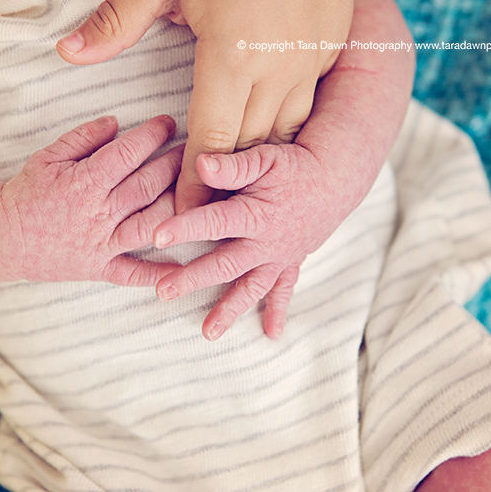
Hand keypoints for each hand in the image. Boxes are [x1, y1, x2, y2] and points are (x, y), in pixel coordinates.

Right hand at [0, 115, 183, 284]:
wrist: (1, 238)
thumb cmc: (27, 193)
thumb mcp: (47, 157)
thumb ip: (82, 137)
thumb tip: (116, 121)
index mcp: (83, 183)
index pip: (127, 154)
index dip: (152, 135)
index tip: (169, 122)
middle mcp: (97, 214)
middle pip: (148, 187)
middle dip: (174, 165)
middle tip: (194, 150)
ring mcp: (101, 244)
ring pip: (150, 225)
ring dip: (178, 207)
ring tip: (196, 191)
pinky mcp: (100, 268)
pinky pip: (132, 273)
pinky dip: (158, 273)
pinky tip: (183, 266)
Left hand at [56, 0, 352, 212]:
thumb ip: (117, 21)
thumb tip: (68, 53)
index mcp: (232, 56)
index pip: (211, 143)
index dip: (194, 186)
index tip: (181, 220)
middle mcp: (279, 67)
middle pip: (251, 146)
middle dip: (226, 184)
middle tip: (205, 216)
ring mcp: (313, 56)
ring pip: (286, 130)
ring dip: (259, 157)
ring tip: (239, 184)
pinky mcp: (332, 43)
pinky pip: (310, 100)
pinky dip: (287, 122)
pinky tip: (271, 129)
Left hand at [148, 0, 416, 340]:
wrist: (333, 179)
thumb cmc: (294, 165)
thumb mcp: (266, 157)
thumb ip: (233, 164)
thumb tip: (200, 161)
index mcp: (255, 213)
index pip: (215, 222)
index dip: (186, 227)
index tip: (157, 237)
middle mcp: (266, 242)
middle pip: (225, 264)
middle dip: (193, 279)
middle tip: (162, 291)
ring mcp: (278, 257)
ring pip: (251, 287)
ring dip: (229, 310)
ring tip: (208, 332)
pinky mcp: (289, 263)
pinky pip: (284, 291)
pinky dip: (278, 312)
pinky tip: (271, 334)